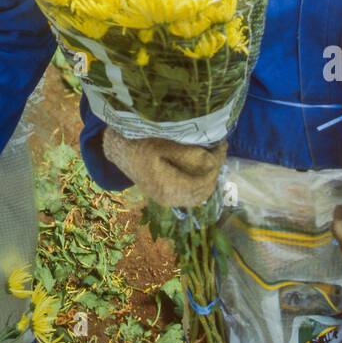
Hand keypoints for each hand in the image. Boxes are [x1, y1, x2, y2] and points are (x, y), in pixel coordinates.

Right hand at [101, 130, 225, 207]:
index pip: (203, 181)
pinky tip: (203, 168)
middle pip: (203, 191)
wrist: (119, 150)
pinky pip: (191, 196)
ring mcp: (167, 200)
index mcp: (168, 187)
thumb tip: (214, 159)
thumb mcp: (165, 143)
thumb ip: (190, 154)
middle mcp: (169, 199)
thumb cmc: (140, 142)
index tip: (223, 144)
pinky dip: (201, 184)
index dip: (216, 163)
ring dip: (209, 178)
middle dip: (215, 171)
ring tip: (215, 157)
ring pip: (199, 196)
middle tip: (221, 149)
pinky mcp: (166, 197)